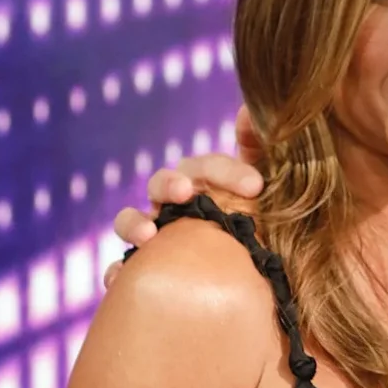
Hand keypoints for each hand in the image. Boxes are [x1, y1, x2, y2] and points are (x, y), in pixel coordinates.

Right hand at [104, 105, 265, 287]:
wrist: (259, 271)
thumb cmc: (260, 220)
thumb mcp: (270, 185)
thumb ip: (260, 148)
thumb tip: (248, 109)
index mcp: (205, 182)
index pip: (207, 166)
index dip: (226, 171)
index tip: (255, 186)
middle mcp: (175, 204)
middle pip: (162, 184)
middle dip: (170, 185)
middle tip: (185, 193)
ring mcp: (156, 235)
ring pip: (131, 221)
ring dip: (133, 223)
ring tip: (148, 235)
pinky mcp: (144, 269)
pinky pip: (121, 270)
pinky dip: (117, 271)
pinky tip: (121, 278)